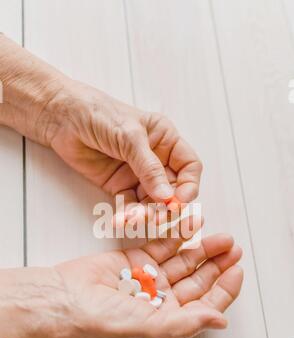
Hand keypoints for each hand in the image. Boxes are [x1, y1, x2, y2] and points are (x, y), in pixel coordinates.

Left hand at [45, 80, 201, 214]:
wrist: (62, 118)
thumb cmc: (98, 114)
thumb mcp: (129, 137)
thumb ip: (149, 167)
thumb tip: (167, 197)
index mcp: (166, 140)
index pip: (189, 168)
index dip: (189, 186)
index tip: (179, 201)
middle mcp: (156, 159)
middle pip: (172, 190)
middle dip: (167, 206)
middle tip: (158, 217)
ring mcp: (138, 174)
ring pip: (152, 202)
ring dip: (146, 214)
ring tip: (134, 219)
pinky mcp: (119, 186)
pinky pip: (130, 205)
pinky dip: (128, 215)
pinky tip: (121, 220)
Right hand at [52, 228, 241, 337]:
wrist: (66, 300)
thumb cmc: (104, 321)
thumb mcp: (151, 327)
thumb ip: (188, 322)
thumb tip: (221, 322)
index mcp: (167, 320)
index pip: (204, 304)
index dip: (224, 289)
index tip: (238, 270)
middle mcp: (160, 300)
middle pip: (197, 280)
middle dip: (217, 265)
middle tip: (234, 248)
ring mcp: (148, 278)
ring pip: (183, 261)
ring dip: (203, 249)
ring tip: (222, 237)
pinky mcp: (134, 258)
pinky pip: (161, 245)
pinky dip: (178, 235)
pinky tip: (193, 224)